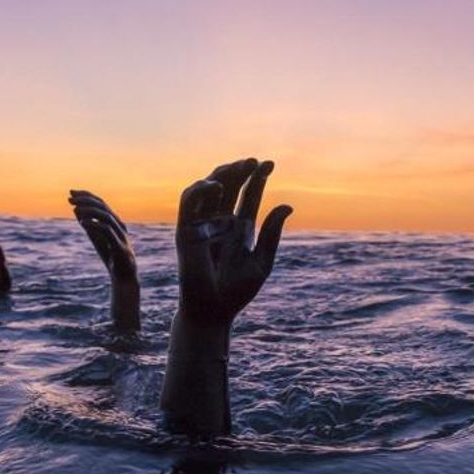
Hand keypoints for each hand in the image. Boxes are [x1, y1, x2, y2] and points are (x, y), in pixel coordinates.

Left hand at [69, 190, 136, 281]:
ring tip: (75, 208)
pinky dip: (95, 225)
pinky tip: (82, 223)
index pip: (101, 203)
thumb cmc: (111, 257)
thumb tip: (76, 210)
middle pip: (103, 207)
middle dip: (86, 200)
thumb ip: (89, 225)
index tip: (71, 192)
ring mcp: (121, 236)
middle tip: (70, 198)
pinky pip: (107, 232)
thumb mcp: (97, 238)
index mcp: (115, 222)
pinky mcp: (120, 247)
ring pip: (106, 217)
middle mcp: (120, 226)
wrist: (123, 278)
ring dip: (89, 211)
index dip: (86, 196)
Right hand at [175, 158, 291, 326]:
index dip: (258, 179)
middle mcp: (221, 222)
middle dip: (242, 171)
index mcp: (240, 228)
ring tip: (239, 167)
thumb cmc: (236, 292)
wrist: (212, 311)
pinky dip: (200, 189)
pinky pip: (188, 201)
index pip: (249, 196)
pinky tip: (217, 186)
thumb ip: (271, 233)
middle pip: (230, 187)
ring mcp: (202, 224)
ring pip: (209, 189)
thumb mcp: (261, 261)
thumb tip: (287, 205)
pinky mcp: (185, 230)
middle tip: (255, 161)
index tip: (270, 164)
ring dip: (222, 174)